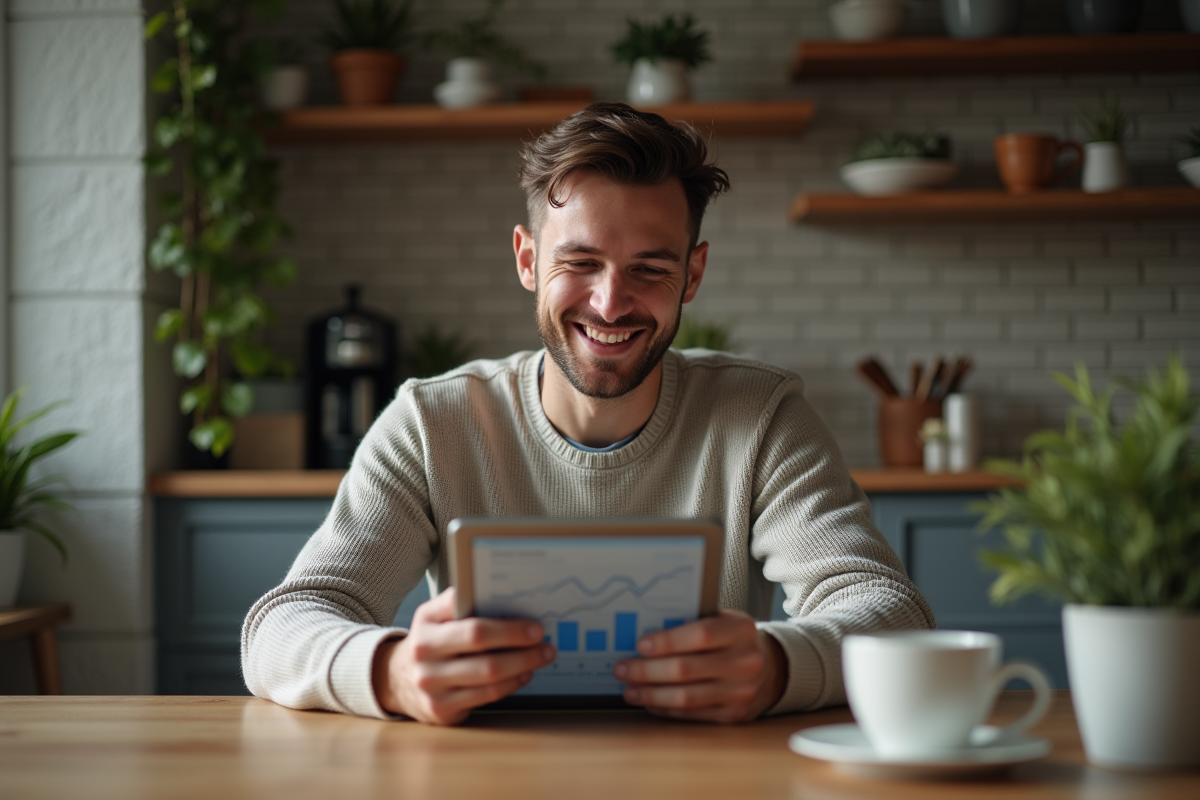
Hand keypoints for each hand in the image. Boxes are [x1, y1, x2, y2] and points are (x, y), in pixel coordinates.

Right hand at [373, 587, 555, 724]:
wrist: (395, 679)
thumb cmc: (428, 641)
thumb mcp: (432, 615)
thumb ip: (457, 602)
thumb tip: (498, 592)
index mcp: (427, 625)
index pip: (472, 626)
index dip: (508, 628)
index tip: (534, 626)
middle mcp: (425, 655)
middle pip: (483, 653)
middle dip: (521, 647)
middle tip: (544, 642)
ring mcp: (432, 686)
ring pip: (488, 678)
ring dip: (522, 666)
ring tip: (541, 656)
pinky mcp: (441, 709)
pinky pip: (485, 698)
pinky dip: (510, 685)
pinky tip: (523, 674)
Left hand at [613, 610, 786, 723]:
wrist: (772, 667)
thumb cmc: (734, 639)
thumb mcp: (723, 620)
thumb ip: (693, 622)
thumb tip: (644, 629)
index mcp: (741, 630)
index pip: (700, 635)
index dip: (667, 641)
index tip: (640, 644)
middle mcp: (745, 662)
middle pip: (687, 670)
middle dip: (647, 671)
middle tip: (622, 668)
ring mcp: (741, 692)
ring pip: (686, 697)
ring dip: (651, 694)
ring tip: (629, 689)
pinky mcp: (734, 715)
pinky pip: (692, 714)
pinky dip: (666, 708)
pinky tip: (650, 701)